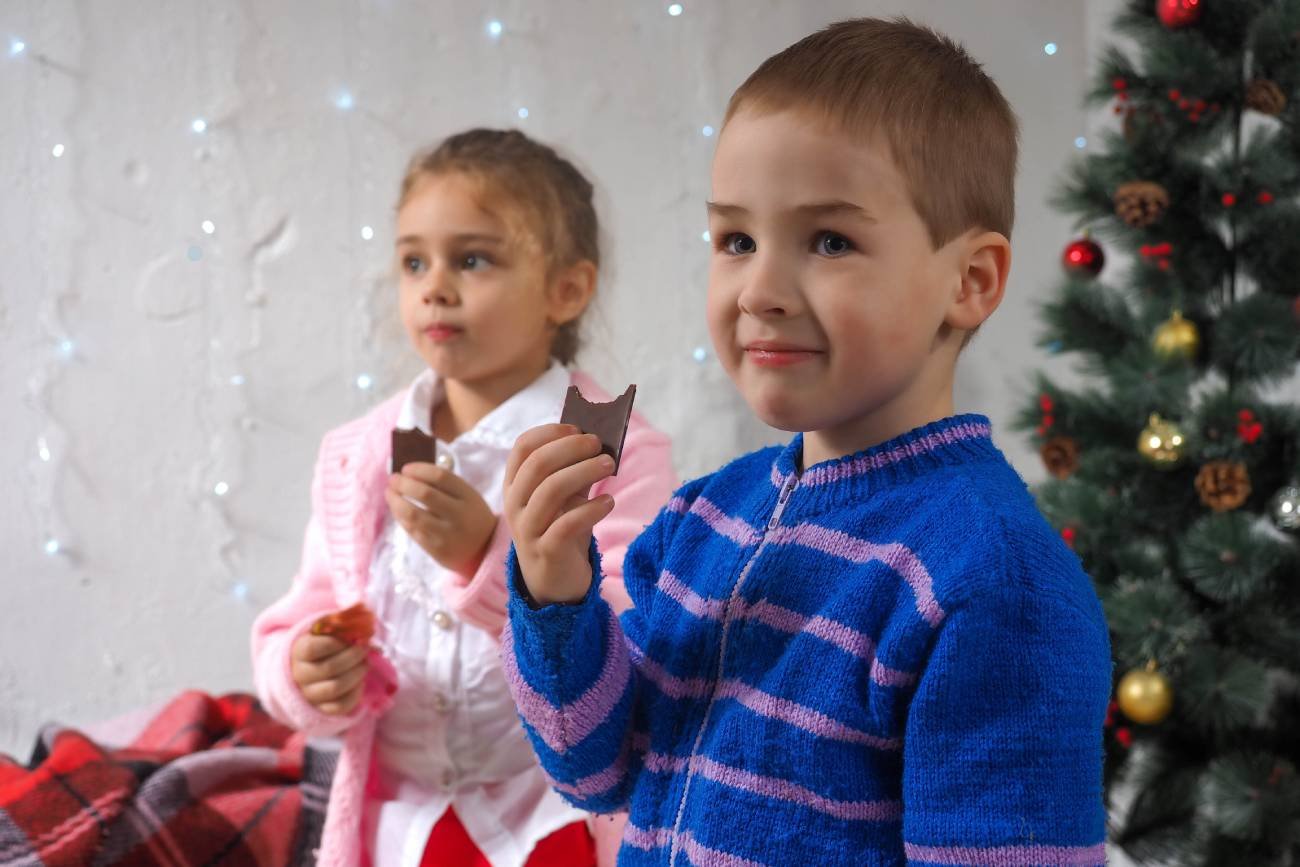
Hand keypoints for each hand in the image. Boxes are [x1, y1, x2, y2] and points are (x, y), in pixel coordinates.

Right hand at [291, 630, 369, 715]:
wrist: (309, 667)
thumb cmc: (324, 644)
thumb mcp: (327, 631)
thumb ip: (341, 625)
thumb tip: (364, 625)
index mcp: (298, 652)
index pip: (313, 648)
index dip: (336, 642)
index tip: (352, 637)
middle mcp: (299, 675)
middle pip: (329, 668)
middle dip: (353, 657)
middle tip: (365, 649)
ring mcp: (308, 694)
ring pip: (335, 688)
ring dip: (357, 674)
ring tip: (364, 664)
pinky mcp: (321, 708)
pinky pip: (341, 705)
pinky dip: (356, 693)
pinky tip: (360, 681)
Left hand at [385, 463, 497, 574]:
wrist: (484, 550)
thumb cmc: (469, 516)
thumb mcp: (467, 497)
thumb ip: (444, 486)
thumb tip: (408, 473)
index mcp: (468, 497)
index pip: (440, 477)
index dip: (419, 469)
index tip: (405, 468)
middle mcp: (459, 515)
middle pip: (425, 494)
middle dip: (403, 483)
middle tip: (393, 479)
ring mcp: (447, 534)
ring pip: (413, 514)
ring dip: (396, 501)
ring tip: (390, 493)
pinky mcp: (436, 549)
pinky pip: (412, 530)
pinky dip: (401, 517)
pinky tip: (397, 510)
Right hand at [504, 424, 616, 605]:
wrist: (555, 582)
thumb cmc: (561, 529)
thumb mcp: (565, 497)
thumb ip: (575, 470)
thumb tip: (598, 440)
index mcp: (515, 485)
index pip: (523, 447)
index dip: (550, 432)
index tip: (578, 428)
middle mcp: (515, 505)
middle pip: (538, 463)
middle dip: (571, 448)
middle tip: (599, 444)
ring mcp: (527, 529)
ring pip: (551, 489)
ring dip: (584, 471)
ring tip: (610, 465)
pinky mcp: (546, 552)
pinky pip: (568, 523)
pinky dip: (592, 508)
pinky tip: (608, 501)